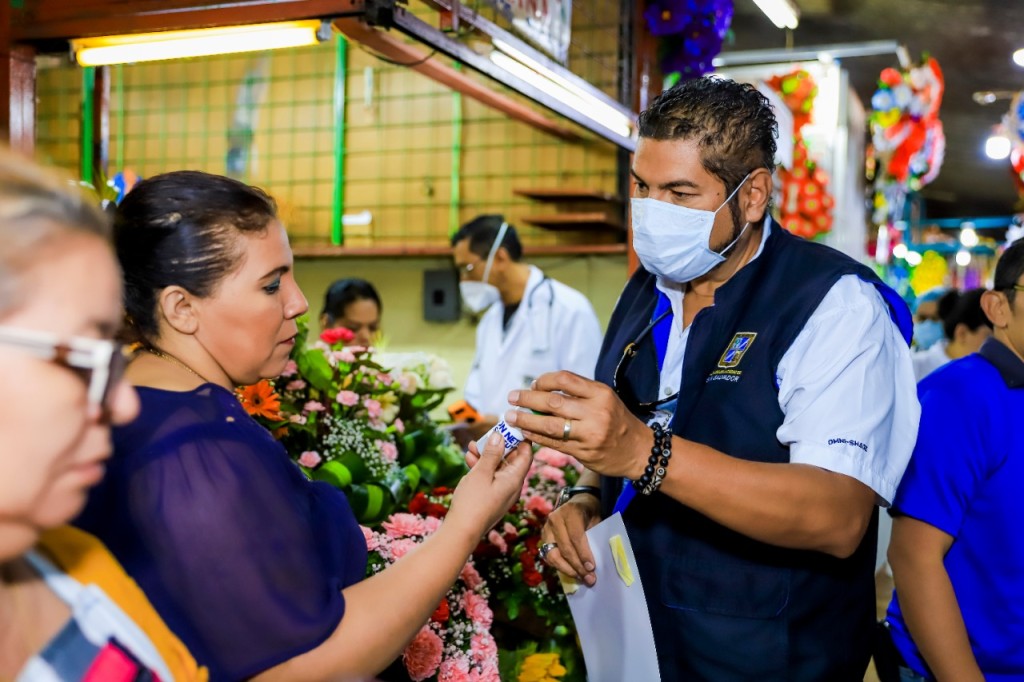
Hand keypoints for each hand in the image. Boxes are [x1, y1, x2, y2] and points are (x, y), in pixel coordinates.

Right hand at [447, 431, 532, 540]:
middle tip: (488, 433)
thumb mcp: (482, 473)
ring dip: (486, 455)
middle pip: (511, 460)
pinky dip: (481, 467)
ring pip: (497, 468)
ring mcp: (501, 492)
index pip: (526, 454)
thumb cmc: (473, 502)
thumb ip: (491, 454)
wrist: (461, 532)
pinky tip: (468, 458)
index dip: (521, 438)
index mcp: (515, 479)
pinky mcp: (490, 497)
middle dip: (499, 445)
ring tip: (472, 445)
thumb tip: (500, 436)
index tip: (512, 425)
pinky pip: (490, 477)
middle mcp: (512, 486)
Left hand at [505, 370, 649, 478]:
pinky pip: (553, 442)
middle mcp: (595, 412)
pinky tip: (525, 432)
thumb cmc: (618, 420)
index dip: (544, 380)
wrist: (639, 451)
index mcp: (600, 393)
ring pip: (549, 424)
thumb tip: (542, 388)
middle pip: (553, 401)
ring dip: (526, 419)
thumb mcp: (605, 399)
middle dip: (528, 398)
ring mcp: (589, 434)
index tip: (532, 384)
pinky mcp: (583, 452)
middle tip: (512, 398)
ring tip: (511, 417)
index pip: (565, 379)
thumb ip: (579, 393)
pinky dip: (536, 436)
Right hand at [541, 494, 600, 584]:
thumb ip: (595, 538)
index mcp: (570, 512)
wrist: (579, 501)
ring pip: (553, 555)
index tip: (592, 568)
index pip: (575, 537)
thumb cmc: (591, 512)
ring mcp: (546, 529)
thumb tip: (594, 564)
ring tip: (581, 578)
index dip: (583, 554)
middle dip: (577, 566)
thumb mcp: (597, 520)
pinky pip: (549, 556)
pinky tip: (572, 573)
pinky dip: (560, 567)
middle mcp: (555, 519)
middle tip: (589, 578)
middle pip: (564, 548)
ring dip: (567, 570)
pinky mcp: (543, 537)